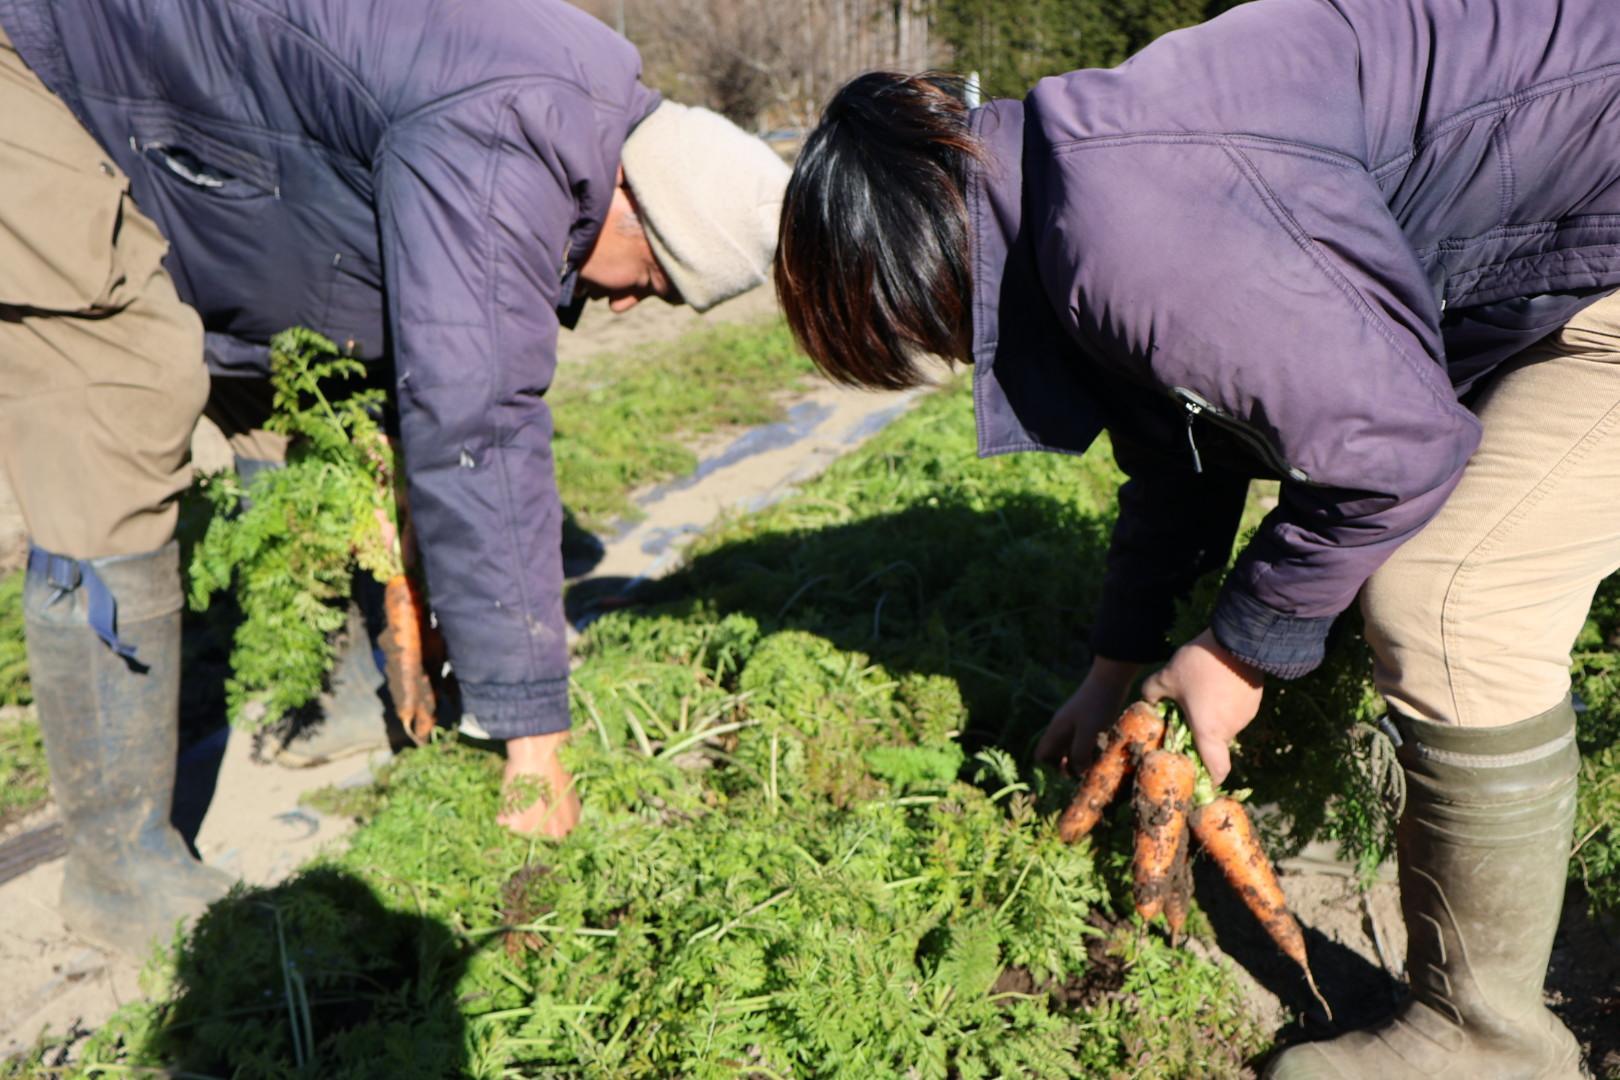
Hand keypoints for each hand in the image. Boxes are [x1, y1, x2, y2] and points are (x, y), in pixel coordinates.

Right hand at [1037, 656, 1141, 775]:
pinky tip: (1100, 759)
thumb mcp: (1088, 731)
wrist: (1110, 679)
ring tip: (1091, 772)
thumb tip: (1077, 773)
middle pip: (1056, 755)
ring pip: (1070, 751)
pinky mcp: (1088, 725)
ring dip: (1079, 762)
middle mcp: (1062, 730)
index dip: (1046, 770)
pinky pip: (1083, 744)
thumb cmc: (1097, 704)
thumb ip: (1080, 752)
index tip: (1059, 783)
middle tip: (1079, 781)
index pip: (1041, 755)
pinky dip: (1089, 753)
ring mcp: (1075, 727)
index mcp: (1056, 731)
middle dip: (1065, 769)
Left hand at [1141, 628, 1263, 784]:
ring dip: (1213, 718)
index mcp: (1209, 732)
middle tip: (1185, 718)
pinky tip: (1214, 686)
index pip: (1216, 770)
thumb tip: (1147, 701)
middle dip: (1201, 737)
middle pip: (1215, 744)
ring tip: (1200, 695)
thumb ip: (1152, 693)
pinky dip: (1225, 706)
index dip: (1209, 778)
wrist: (1238, 640)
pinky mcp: (1254, 701)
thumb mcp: (1167, 677)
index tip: (1198, 776)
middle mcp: (1231, 729)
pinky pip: (1235, 711)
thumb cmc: (1200, 665)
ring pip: (1225, 726)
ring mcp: (1246, 716)